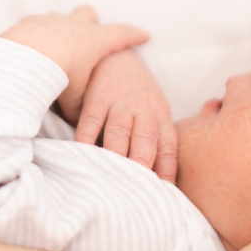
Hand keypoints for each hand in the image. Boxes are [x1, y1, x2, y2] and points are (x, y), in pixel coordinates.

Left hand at [0, 5, 149, 109]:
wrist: (28, 56)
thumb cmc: (60, 76)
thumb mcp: (75, 97)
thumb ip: (80, 106)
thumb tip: (80, 122)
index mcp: (95, 40)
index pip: (121, 34)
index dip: (134, 35)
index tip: (144, 35)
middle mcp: (75, 25)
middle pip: (88, 14)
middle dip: (91, 21)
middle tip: (90, 30)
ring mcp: (52, 20)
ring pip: (61, 17)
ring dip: (60, 27)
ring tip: (55, 45)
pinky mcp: (30, 22)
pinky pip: (37, 24)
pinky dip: (37, 34)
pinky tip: (31, 48)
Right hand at [63, 49, 177, 182]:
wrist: (119, 55)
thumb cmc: (139, 96)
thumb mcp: (154, 115)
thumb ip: (155, 144)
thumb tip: (157, 184)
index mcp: (161, 118)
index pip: (168, 147)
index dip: (167, 171)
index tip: (164, 194)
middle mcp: (143, 111)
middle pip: (145, 139)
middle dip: (142, 164)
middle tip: (137, 190)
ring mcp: (120, 103)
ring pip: (119, 131)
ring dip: (116, 154)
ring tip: (112, 178)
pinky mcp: (98, 96)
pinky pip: (92, 119)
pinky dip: (86, 137)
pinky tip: (83, 154)